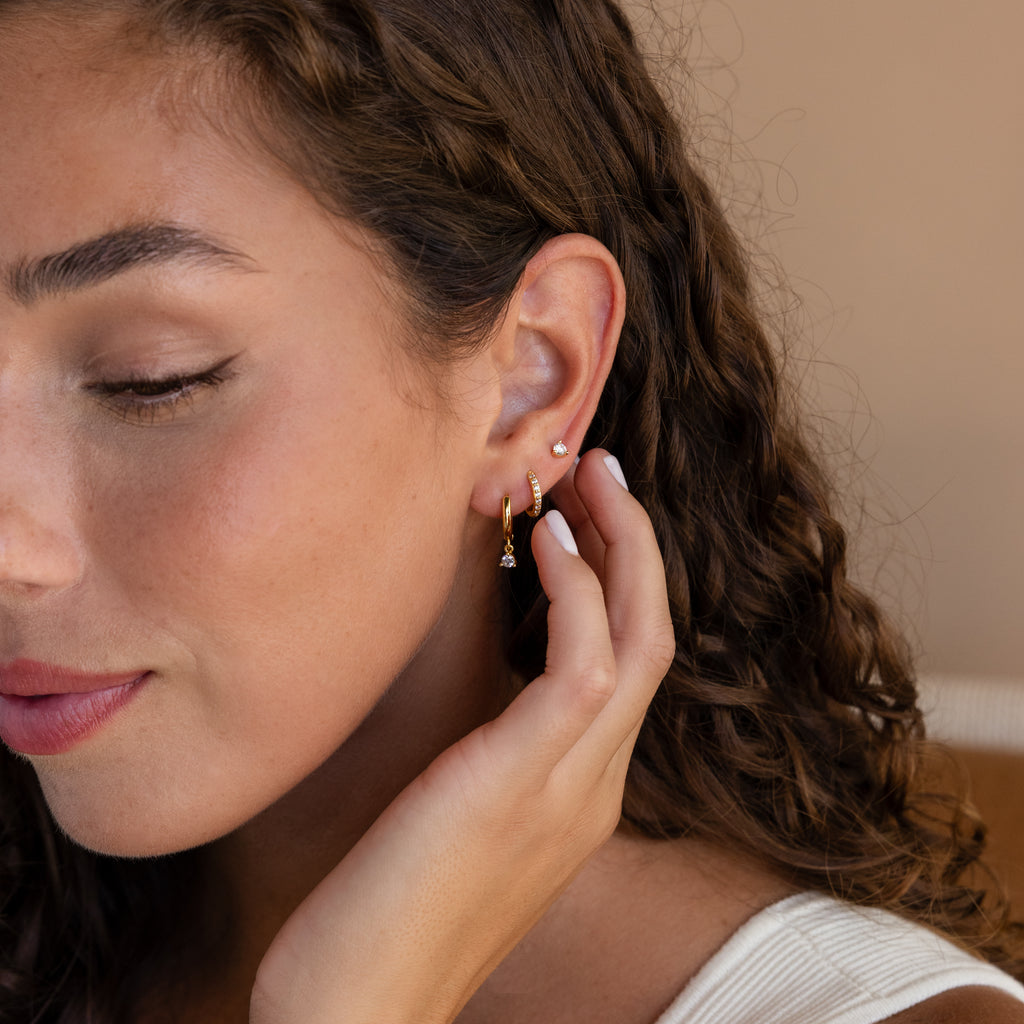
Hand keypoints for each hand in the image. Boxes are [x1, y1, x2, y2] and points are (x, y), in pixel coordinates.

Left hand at [250, 451, 674, 1023]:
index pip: (629, 666)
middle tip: (606, 474)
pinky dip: (578, 591)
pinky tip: (547, 540)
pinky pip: (585, 664)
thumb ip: (493, 761)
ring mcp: (571, 786)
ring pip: (638, 640)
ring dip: (622, 548)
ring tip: (590, 480)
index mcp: (580, 792)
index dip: (620, 582)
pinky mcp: (528, 780)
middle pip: (652, 639)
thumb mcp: (457, 820)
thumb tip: (484, 694)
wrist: (361, 1006)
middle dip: (637, 548)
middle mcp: (594, 785)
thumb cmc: (390, 910)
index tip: (589, 517)